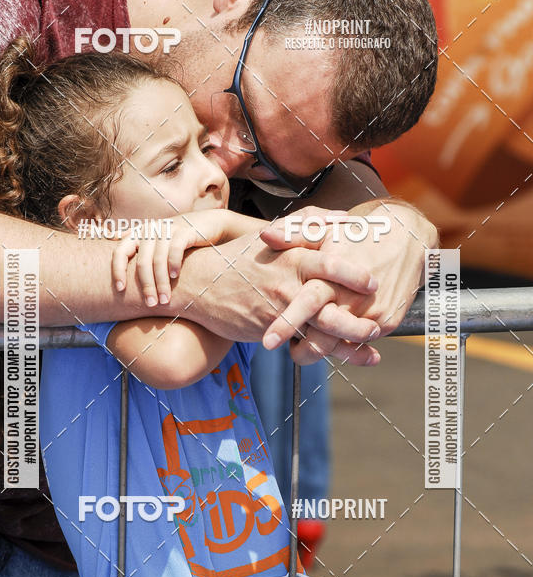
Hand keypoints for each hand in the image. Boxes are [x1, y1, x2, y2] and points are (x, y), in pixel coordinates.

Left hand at [112, 212, 236, 306]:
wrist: (208, 225)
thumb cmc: (178, 241)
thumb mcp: (156, 242)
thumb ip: (137, 248)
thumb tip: (114, 256)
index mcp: (139, 233)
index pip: (120, 252)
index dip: (118, 271)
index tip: (120, 289)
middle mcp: (150, 229)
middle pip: (142, 262)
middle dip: (147, 286)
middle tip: (151, 304)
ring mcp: (167, 228)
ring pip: (158, 260)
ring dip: (161, 282)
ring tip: (165, 299)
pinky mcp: (184, 230)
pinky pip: (175, 249)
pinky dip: (173, 264)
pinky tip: (175, 277)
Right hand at [175, 229, 381, 365]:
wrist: (199, 284)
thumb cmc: (239, 258)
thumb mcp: (272, 235)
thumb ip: (309, 227)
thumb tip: (343, 219)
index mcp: (292, 256)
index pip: (330, 263)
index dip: (355, 274)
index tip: (375, 282)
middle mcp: (287, 282)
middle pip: (329, 303)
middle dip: (356, 317)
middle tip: (378, 324)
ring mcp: (278, 308)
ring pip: (319, 328)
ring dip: (347, 340)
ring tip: (369, 345)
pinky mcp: (268, 329)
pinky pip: (303, 343)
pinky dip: (326, 352)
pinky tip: (349, 356)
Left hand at [260, 201, 437, 360]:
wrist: (406, 237)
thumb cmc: (359, 234)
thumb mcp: (327, 230)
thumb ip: (294, 236)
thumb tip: (265, 235)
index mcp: (334, 275)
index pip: (308, 302)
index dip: (287, 322)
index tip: (268, 341)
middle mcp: (354, 297)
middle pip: (324, 334)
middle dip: (303, 350)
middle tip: (287, 353)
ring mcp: (373, 312)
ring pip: (342, 344)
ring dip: (322, 349)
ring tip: (304, 347)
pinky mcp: (388, 322)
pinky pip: (361, 342)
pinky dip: (345, 343)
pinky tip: (331, 338)